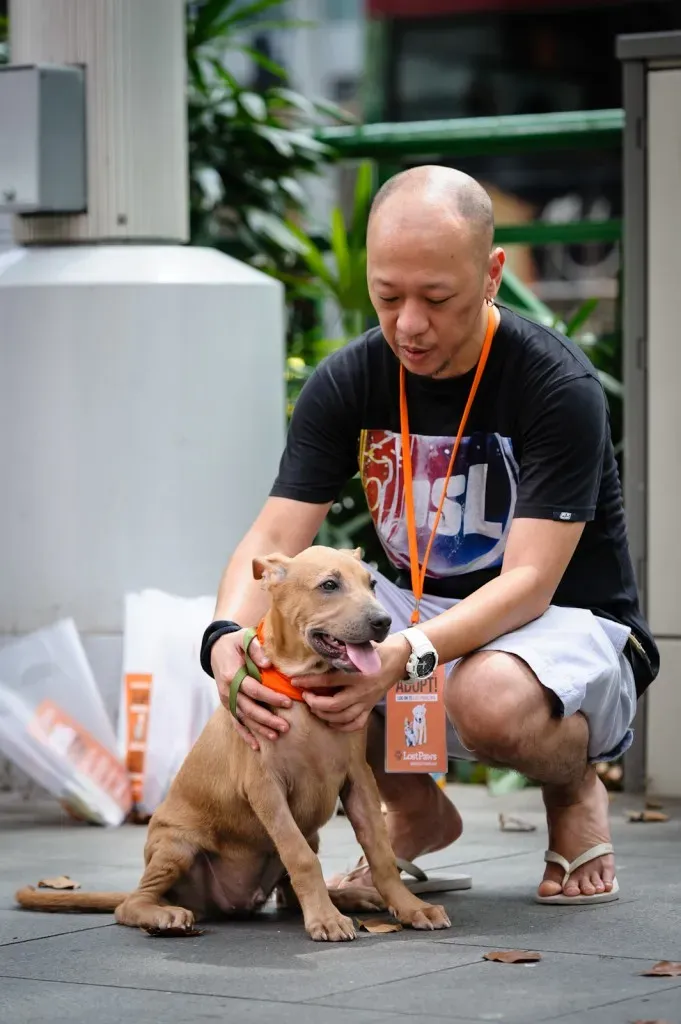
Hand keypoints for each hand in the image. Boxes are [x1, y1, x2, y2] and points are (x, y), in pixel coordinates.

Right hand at [211, 630, 291, 750]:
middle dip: (267, 719)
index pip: (254, 689)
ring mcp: (226, 700)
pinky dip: (245, 735)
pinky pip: (235, 722)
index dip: (270, 697)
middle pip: (249, 709)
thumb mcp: (244, 638)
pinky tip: (256, 746)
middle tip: (285, 726)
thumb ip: (255, 649)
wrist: (215, 648)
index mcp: (232, 675)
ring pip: (243, 718)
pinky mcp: (227, 705)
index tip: (288, 702)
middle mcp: (227, 690)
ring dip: (259, 729)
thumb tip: (267, 664)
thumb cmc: (234, 642)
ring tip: (276, 736)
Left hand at [292, 633, 409, 732]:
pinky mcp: (370, 708)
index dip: (309, 682)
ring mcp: (367, 702)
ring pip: (343, 717)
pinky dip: (341, 726)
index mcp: (357, 674)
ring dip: (325, 715)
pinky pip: (356, 724)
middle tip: (306, 696)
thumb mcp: (360, 648)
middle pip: (334, 705)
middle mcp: (361, 691)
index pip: (328, 681)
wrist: (400, 659)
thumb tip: (320, 651)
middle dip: (315, 704)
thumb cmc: (377, 651)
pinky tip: (330, 721)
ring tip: (314, 708)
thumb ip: (342, 653)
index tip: (295, 681)